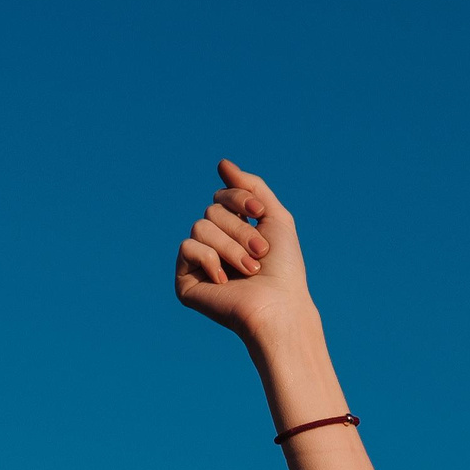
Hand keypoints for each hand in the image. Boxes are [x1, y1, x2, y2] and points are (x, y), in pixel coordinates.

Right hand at [174, 159, 315, 344]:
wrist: (279, 306)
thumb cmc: (284, 269)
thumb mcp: (275, 217)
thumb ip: (251, 187)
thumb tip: (222, 163)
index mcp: (233, 231)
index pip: (222, 196)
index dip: (240, 199)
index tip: (259, 212)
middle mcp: (214, 245)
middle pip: (211, 210)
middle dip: (240, 229)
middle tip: (259, 254)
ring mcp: (199, 263)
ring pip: (200, 227)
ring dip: (230, 247)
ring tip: (248, 271)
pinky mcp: (185, 281)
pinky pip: (187, 247)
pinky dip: (210, 260)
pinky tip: (224, 281)